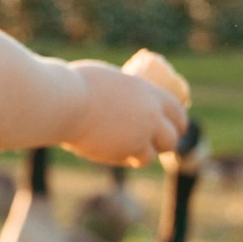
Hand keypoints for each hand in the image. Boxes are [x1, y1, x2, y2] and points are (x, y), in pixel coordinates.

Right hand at [60, 60, 186, 167]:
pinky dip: (128, 159)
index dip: (177, 121)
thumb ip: (121, 93)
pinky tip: (120, 155)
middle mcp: (150, 116)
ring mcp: (139, 136)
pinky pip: (133, 160)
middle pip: (172, 137)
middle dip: (166, 142)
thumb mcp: (108, 81)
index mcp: (148, 92)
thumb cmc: (77, 85)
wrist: (64, 103)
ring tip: (137, 152)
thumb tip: (119, 96)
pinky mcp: (124, 152)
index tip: (174, 125)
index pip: (177, 110)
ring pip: (153, 154)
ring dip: (146, 154)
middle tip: (159, 143)